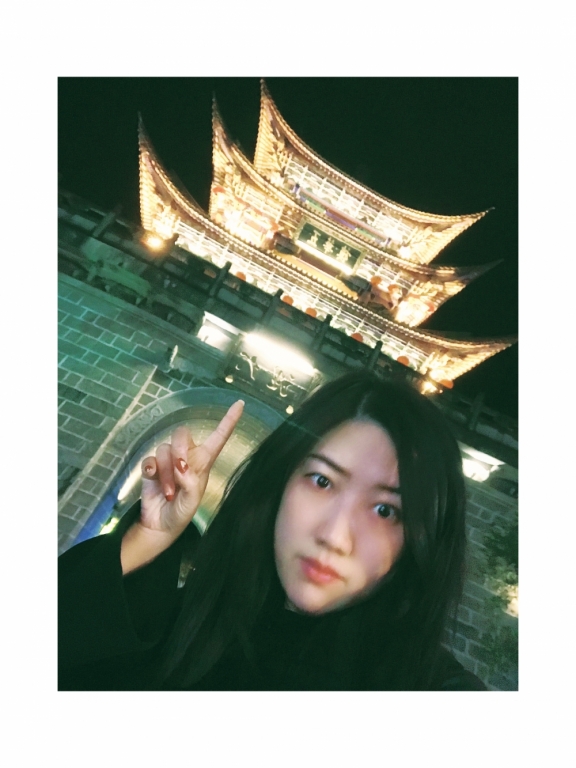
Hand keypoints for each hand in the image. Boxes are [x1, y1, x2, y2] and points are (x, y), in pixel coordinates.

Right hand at [121, 400, 243, 572]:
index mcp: (203, 462)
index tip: (240, 404)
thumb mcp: (192, 501)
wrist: (161, 525)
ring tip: (169, 492)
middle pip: (181, 434)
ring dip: (166, 472)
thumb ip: (190, 483)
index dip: (229, 420)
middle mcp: (186, 456)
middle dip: (178, 449)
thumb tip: (181, 466)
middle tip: (179, 469)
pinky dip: (151, 469)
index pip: (218, 437)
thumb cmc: (182, 512)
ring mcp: (168, 461)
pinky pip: (149, 458)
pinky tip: (152, 479)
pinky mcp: (151, 468)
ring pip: (164, 449)